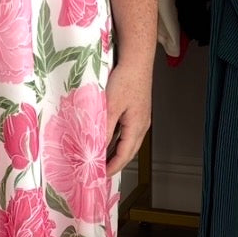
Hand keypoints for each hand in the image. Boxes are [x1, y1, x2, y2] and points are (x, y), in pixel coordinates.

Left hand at [104, 60, 152, 177]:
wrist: (136, 60)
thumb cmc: (126, 80)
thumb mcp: (110, 106)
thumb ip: (103, 129)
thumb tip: (95, 149)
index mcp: (137, 127)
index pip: (124, 155)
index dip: (112, 168)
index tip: (100, 176)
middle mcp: (141, 125)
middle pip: (128, 151)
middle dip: (115, 163)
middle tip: (99, 172)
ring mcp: (140, 118)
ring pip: (127, 141)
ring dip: (115, 151)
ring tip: (101, 159)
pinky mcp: (136, 110)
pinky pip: (126, 131)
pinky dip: (116, 139)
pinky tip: (105, 138)